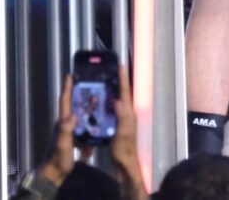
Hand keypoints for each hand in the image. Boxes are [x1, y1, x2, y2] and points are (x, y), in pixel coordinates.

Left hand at [37, 74, 92, 186]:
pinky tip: (95, 137)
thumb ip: (65, 131)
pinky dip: (89, 133)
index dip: (68, 88)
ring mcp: (69, 132)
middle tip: (94, 88)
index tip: (71, 74)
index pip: (65, 102)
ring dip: (89, 114)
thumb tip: (71, 116)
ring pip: (81, 119)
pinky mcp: (73, 140)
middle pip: (74, 106)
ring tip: (101, 108)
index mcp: (62, 122)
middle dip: (82, 97)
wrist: (54, 175)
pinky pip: (83, 132)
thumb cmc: (57, 159)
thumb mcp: (63, 145)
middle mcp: (65, 124)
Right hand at [109, 64, 147, 199]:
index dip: (122, 78)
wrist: (125, 164)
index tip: (119, 65)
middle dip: (116, 81)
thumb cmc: (124, 150)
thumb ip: (122, 116)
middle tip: (108, 70)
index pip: (125, 92)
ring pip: (117, 100)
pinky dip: (107, 103)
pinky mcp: (117, 125)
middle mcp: (127, 113)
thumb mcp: (123, 133)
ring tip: (102, 81)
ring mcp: (122, 119)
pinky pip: (112, 109)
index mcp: (128, 113)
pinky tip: (99, 102)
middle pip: (121, 93)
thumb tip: (118, 100)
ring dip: (111, 90)